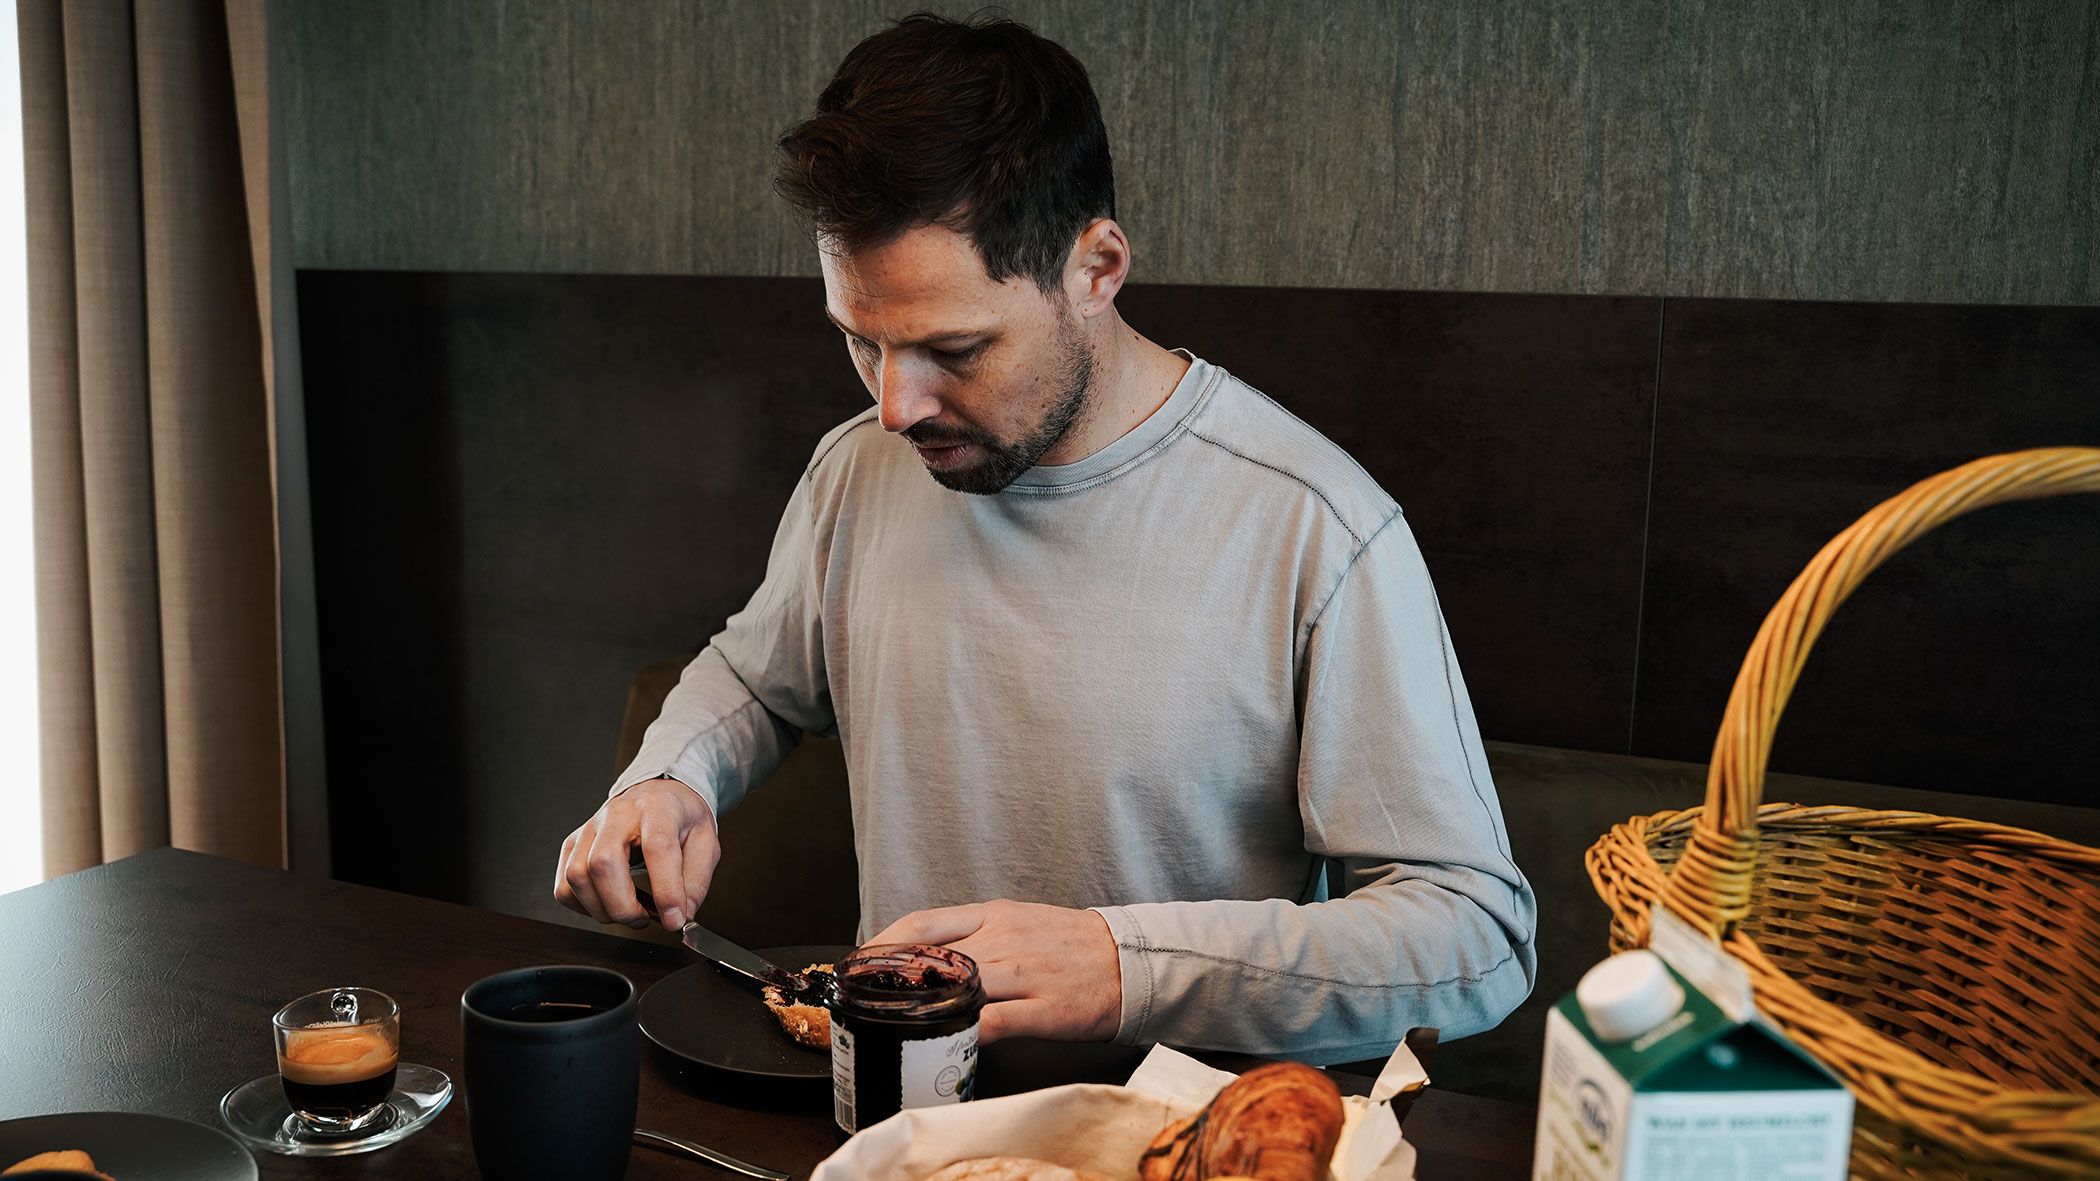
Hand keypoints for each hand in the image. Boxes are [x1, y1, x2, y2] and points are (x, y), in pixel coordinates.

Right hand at [554, 777, 719, 931]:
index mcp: (658, 808)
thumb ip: (696, 880)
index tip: (674, 919)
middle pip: (603, 863)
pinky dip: (582, 906)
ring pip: (577, 876)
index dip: (666, 890)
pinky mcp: (573, 844)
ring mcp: (590, 828)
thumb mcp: (706, 842)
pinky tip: (606, 903)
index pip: (657, 847)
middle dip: (623, 906)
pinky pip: (563, 885)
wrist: (658, 794)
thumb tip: (682, 915)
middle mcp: (617, 814)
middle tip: (645, 919)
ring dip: (602, 909)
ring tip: (629, 911)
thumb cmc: (680, 817)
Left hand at [867, 899, 1121, 1043]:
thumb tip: (928, 959)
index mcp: (994, 915)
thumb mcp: (1020, 924)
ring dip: (920, 1007)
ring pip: (958, 985)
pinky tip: (944, 1043)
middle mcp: (1004, 938)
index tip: (857, 966)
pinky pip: (997, 1020)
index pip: (923, 924)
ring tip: (890, 1027)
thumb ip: (977, 938)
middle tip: (861, 1004)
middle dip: (890, 983)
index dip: (882, 945)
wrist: (1134, 958)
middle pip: (930, 957)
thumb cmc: (1073, 946)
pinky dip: (967, 1032)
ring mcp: (1026, 973)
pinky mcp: (1046, 1008)